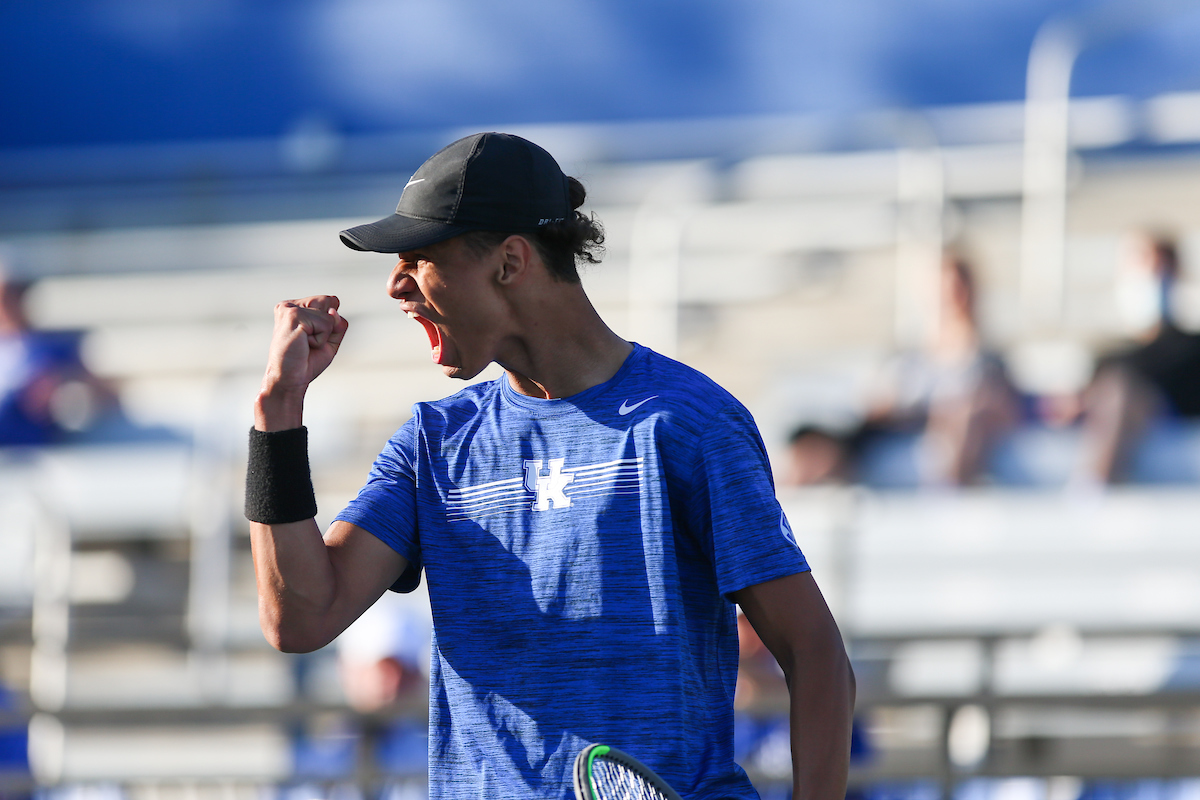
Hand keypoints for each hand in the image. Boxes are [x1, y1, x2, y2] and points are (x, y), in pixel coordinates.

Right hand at [256, 295, 348, 429]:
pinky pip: (325, 325)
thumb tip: (334, 311)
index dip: (330, 323)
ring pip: (329, 316)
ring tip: (304, 345)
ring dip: (323, 337)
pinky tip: (303, 345)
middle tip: (309, 343)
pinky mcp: (293, 315)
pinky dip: (320, 340)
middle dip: (328, 327)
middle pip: (331, 303)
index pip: (331, 301)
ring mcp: (290, 308)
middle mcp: (291, 304)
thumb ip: (338, 323)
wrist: (290, 379)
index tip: (312, 337)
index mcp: (297, 306)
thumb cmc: (306, 361)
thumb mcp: (330, 340)